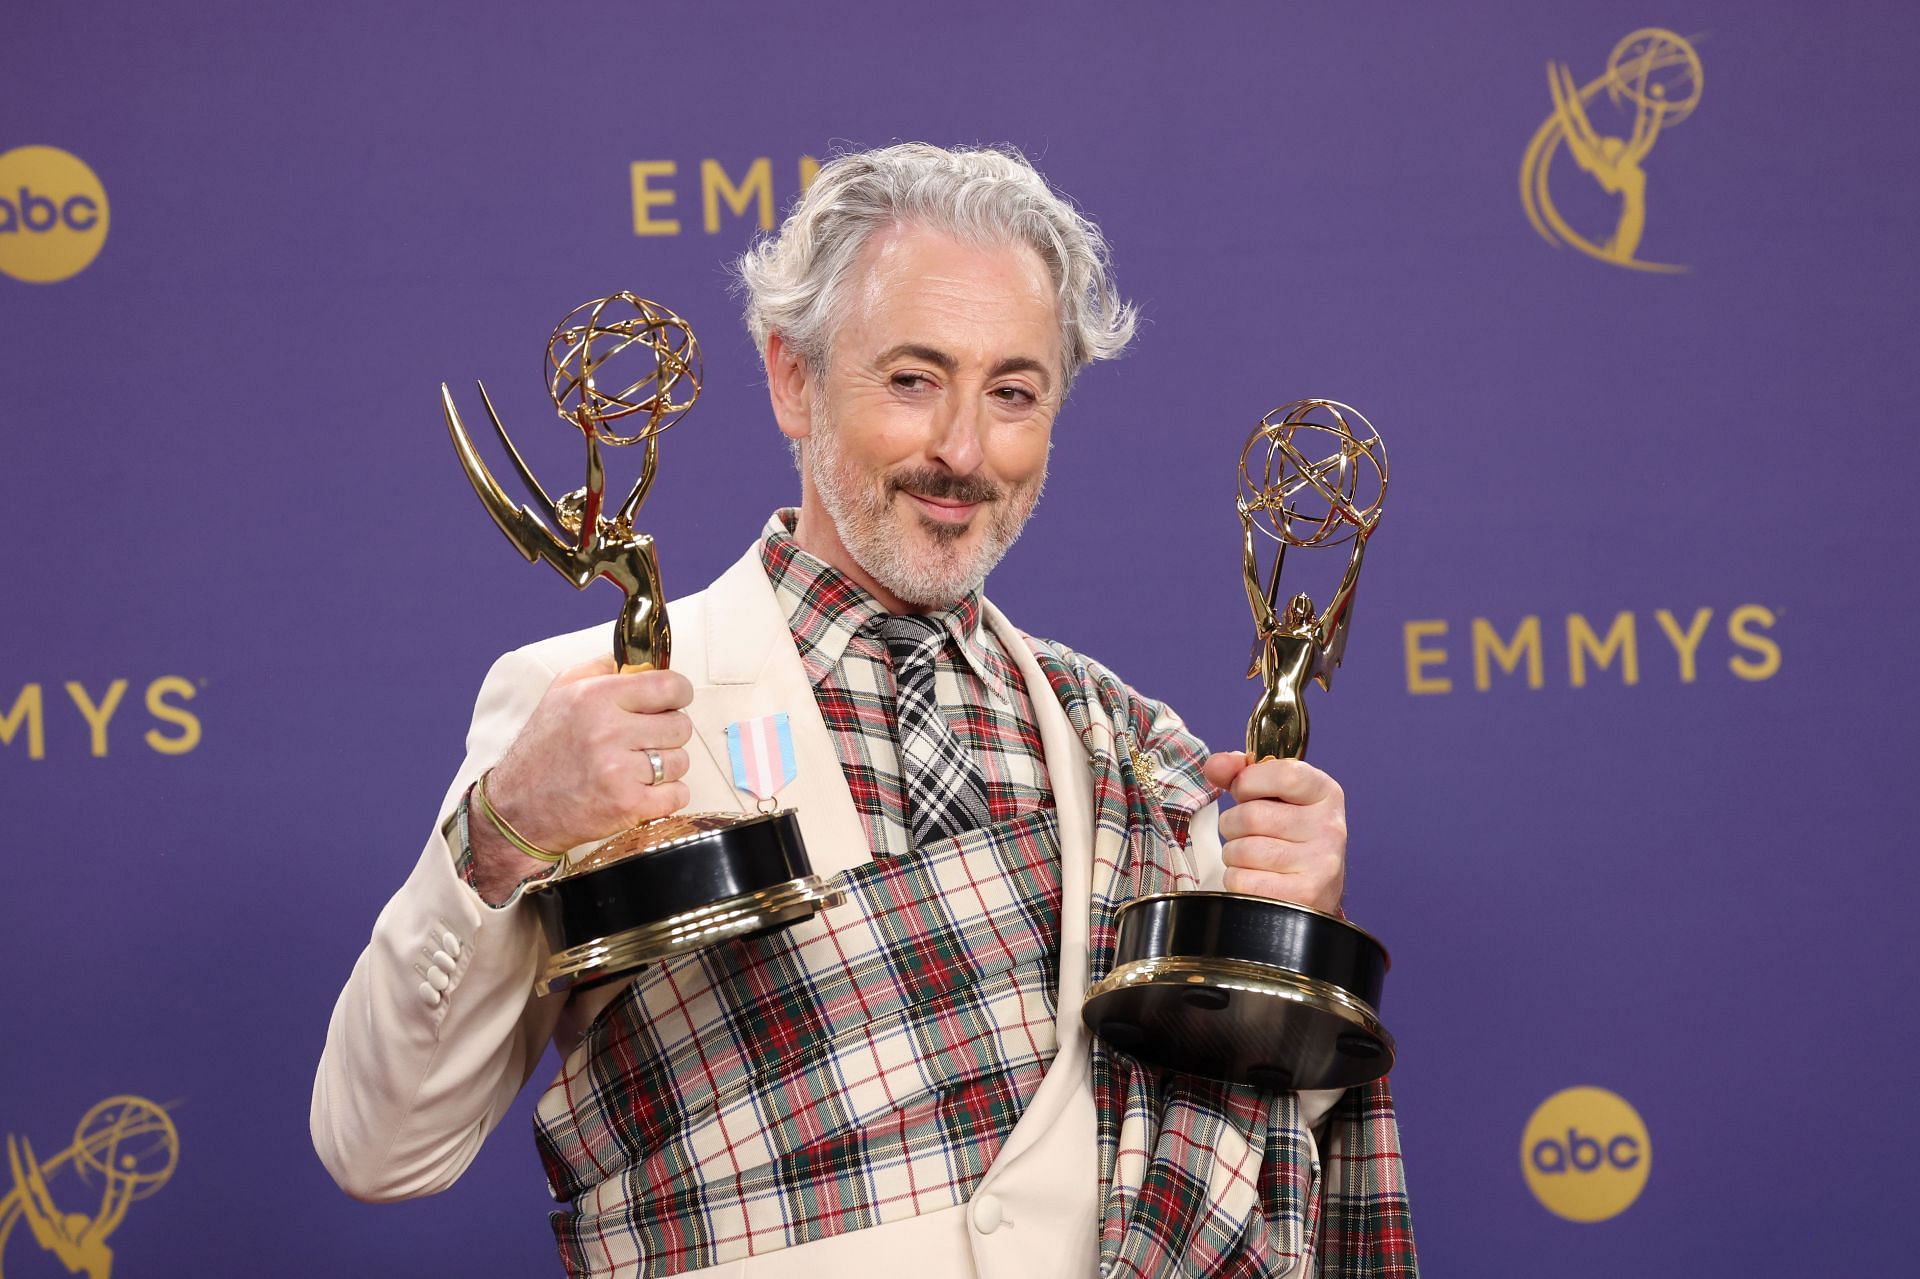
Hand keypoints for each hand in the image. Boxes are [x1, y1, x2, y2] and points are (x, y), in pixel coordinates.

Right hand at [472, 656, 693, 897]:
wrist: (518, 808)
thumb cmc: (542, 750)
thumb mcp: (561, 692)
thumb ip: (601, 668)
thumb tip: (640, 659)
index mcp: (595, 697)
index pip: (670, 686)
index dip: (678, 694)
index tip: (673, 701)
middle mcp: (608, 731)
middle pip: (681, 726)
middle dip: (668, 733)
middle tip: (644, 741)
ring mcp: (619, 771)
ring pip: (681, 761)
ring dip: (666, 766)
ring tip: (636, 768)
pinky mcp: (627, 805)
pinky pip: (678, 795)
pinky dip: (666, 796)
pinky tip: (642, 791)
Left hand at [1201, 752, 1346, 914]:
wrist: (1312, 893)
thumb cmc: (1287, 837)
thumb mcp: (1273, 797)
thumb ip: (1241, 774)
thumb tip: (1216, 765)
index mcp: (1325, 794)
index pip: (1283, 774)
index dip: (1249, 781)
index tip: (1244, 791)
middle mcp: (1329, 827)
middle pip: (1252, 816)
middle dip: (1233, 824)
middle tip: (1247, 833)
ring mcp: (1320, 864)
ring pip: (1242, 850)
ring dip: (1234, 855)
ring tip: (1254, 858)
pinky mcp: (1303, 896)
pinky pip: (1241, 880)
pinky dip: (1237, 880)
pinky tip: (1258, 879)